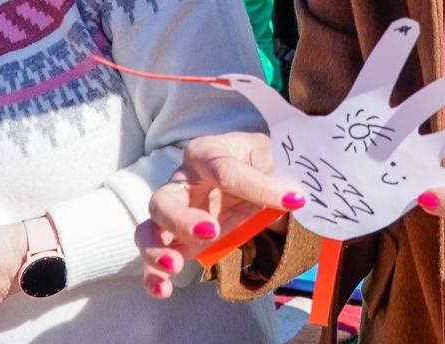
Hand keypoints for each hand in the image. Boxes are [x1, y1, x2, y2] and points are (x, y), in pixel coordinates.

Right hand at [137, 131, 300, 299]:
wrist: (256, 170)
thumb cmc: (259, 160)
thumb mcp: (271, 160)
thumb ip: (276, 179)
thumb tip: (294, 199)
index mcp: (207, 153)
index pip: (225, 170)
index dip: (258, 187)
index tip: (293, 201)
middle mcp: (183, 182)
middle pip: (164, 200)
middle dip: (181, 219)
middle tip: (210, 232)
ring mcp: (175, 213)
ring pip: (150, 229)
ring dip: (157, 249)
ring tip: (175, 264)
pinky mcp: (177, 240)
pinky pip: (155, 257)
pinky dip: (153, 275)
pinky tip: (163, 290)